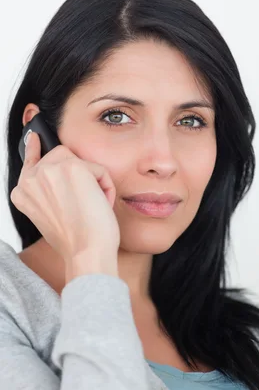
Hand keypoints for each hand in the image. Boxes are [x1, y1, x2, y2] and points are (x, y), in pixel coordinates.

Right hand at [11, 131, 119, 271]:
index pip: (30, 161)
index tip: (35, 137)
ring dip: (93, 183)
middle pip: (63, 158)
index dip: (35, 149)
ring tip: (90, 207)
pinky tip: (98, 206)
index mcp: (22, 192)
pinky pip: (99, 169)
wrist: (86, 252)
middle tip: (83, 206)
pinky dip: (106, 188)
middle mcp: (30, 179)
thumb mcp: (52, 214)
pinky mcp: (71, 167)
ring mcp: (49, 171)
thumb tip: (60, 170)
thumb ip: (48, 190)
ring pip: (81, 162)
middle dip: (79, 177)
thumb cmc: (76, 240)